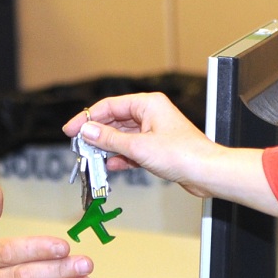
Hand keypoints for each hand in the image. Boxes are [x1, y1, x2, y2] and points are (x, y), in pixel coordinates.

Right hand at [64, 93, 277, 212]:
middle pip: (115, 120)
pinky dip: (121, 157)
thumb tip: (87, 130)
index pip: (110, 106)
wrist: (207, 173)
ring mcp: (154, 131)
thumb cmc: (184, 154)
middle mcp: (151, 114)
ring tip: (91, 158)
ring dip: (107, 147)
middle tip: (79, 146)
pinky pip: (132, 149)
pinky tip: (111, 166)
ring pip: (123, 136)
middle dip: (97, 134)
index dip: (88, 117)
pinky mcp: (157, 148)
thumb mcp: (139, 147)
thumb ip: (110, 139)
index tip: (71, 129)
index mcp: (148, 104)